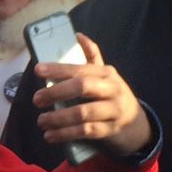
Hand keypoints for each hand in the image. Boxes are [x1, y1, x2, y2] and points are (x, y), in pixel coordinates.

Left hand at [30, 33, 150, 156]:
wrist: (135, 122)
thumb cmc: (112, 94)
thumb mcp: (105, 75)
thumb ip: (92, 56)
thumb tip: (77, 35)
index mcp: (106, 73)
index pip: (80, 68)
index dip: (58, 68)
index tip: (38, 70)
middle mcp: (112, 90)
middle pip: (82, 87)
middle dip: (56, 92)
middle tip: (36, 99)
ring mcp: (113, 111)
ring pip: (83, 113)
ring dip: (58, 118)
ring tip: (41, 121)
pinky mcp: (110, 130)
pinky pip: (85, 132)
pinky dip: (66, 134)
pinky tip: (50, 136)